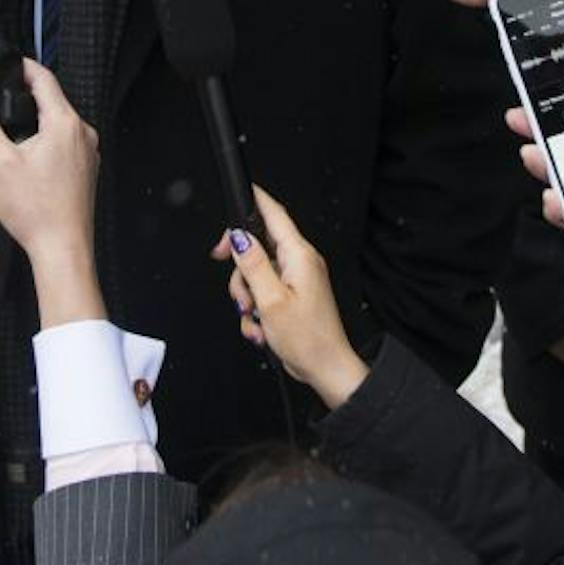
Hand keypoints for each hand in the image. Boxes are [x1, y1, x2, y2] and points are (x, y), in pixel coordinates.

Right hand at [0, 60, 104, 326]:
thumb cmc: (38, 212)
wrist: (63, 249)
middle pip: (54, 101)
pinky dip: (46, 141)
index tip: (10, 63)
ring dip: (36, 121)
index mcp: (65, 124)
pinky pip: (65, 144)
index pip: (45, 79)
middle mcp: (82, 135)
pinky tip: (28, 158)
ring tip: (11, 127)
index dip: (25, 67)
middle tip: (2, 95)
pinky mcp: (86, 172)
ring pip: (59, 124)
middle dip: (27, 96)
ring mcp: (88, 154)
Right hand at [210, 185, 368, 409]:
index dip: (254, 201)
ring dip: (248, 298)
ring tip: (255, 317)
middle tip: (239, 292)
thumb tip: (239, 238)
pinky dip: (257, 310)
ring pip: (256, 274)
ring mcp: (296, 279)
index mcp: (299, 256)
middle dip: (241, 272)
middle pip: (258, 248)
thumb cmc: (309, 339)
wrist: (326, 368)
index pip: (274, 214)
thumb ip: (253, 265)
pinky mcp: (292, 295)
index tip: (237, 196)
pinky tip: (262, 327)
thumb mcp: (272, 301)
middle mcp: (300, 263)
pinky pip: (263, 292)